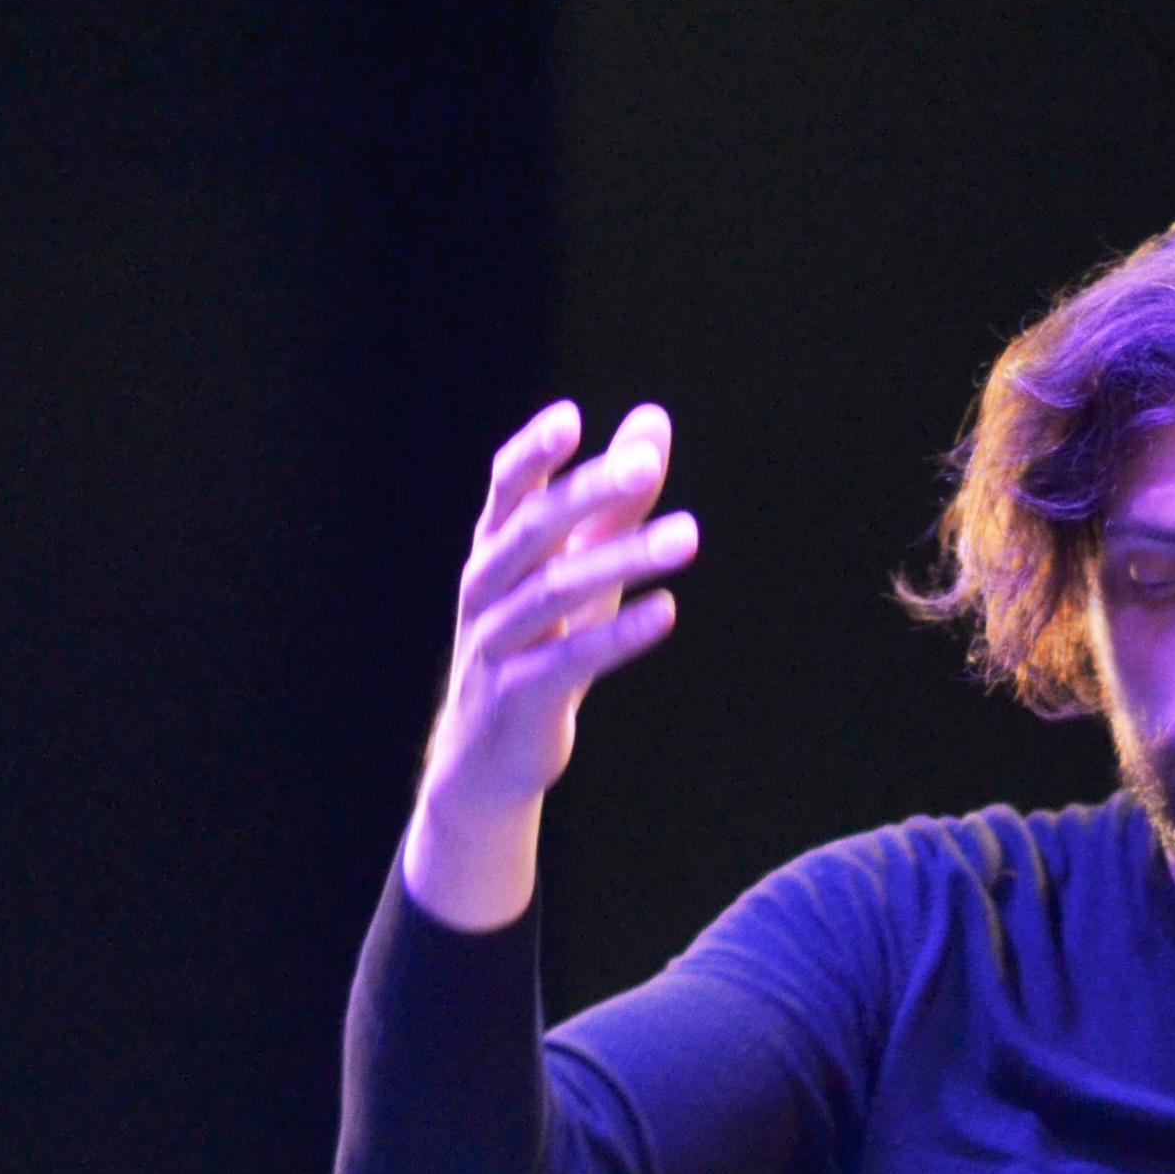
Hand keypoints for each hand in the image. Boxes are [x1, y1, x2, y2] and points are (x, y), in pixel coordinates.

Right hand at [404, 402, 699, 928]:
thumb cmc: (540, 642)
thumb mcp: (578, 565)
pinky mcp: (519, 694)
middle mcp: (486, 587)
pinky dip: (620, 636)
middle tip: (645, 466)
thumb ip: (614, 499)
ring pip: (556, 591)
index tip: (570, 420)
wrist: (489, 753)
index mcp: (495, 548)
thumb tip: (651, 422)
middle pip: (535, 529)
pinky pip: (571, 660)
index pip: (507, 488)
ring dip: (624, 560)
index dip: (533, 453)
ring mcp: (497, 641)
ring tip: (688, 537)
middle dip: (589, 492)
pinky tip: (668, 612)